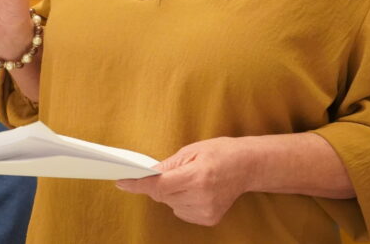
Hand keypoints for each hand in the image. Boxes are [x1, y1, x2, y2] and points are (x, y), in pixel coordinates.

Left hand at [115, 137, 253, 226]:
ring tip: (191, 179)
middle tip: (174, 171)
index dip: (138, 184)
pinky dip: (181, 201)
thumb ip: (168, 165)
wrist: (248, 166)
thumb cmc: (221, 152)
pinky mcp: (209, 219)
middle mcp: (202, 197)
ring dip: (172, 193)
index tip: (121, 182)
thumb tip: (146, 175)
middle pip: (162, 196)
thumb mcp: (192, 150)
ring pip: (171, 204)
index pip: (159, 185)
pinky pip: (181, 211)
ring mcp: (206, 211)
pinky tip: (196, 190)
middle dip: (159, 184)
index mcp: (198, 176)